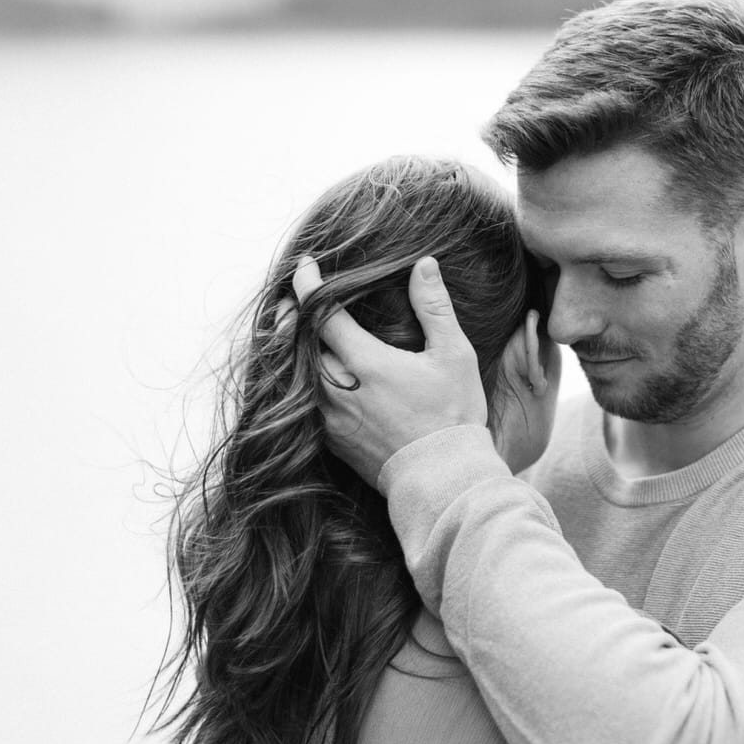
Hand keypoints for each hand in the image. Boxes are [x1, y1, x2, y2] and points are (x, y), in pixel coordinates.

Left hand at [293, 255, 487, 487]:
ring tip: (292, 334)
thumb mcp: (453, 355)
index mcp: (364, 362)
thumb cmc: (453, 415)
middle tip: (291, 299)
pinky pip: (303, 406)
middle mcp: (337, 389)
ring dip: (290, 352)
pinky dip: (299, 384)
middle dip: (290, 316)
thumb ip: (434, 307)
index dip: (308, 284)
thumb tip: (423, 264)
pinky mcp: (332, 442)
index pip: (321, 312)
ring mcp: (330, 419)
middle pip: (296, 343)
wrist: (443, 479)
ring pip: (295, 376)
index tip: (306, 266)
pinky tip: (308, 378)